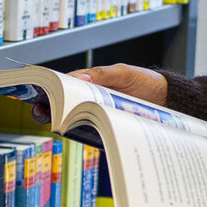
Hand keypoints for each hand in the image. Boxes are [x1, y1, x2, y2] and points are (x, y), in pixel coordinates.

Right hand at [30, 63, 169, 123]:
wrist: (168, 99)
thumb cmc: (145, 82)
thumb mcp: (124, 73)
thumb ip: (102, 75)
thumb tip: (76, 77)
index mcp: (90, 83)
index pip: (63, 86)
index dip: (48, 91)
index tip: (38, 95)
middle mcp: (91, 101)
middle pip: (65, 107)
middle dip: (52, 110)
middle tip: (47, 113)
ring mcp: (99, 116)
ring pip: (77, 122)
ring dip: (68, 123)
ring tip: (65, 121)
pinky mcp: (108, 129)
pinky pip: (94, 133)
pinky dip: (88, 133)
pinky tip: (85, 131)